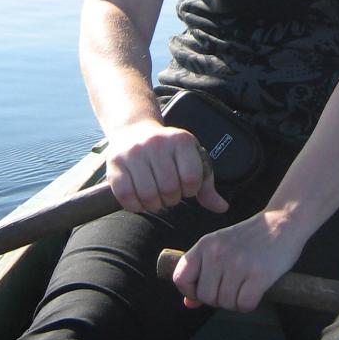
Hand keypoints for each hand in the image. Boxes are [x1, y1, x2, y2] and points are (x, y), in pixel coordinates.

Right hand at [106, 120, 228, 214]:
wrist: (134, 131)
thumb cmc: (169, 152)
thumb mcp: (191, 160)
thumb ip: (206, 185)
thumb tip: (222, 208)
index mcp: (181, 140)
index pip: (192, 178)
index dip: (190, 190)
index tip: (185, 187)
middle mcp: (157, 142)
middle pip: (169, 188)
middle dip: (171, 199)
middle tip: (169, 194)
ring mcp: (134, 152)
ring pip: (148, 195)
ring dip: (154, 205)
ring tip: (156, 198)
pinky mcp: (115, 163)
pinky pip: (126, 195)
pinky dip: (135, 205)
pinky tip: (140, 200)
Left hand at [172, 209, 304, 312]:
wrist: (284, 221)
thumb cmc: (251, 237)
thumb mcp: (221, 246)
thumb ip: (203, 273)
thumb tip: (189, 304)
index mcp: (205, 244)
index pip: (181, 278)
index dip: (191, 291)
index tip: (207, 289)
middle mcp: (218, 253)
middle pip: (206, 296)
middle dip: (219, 299)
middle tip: (233, 287)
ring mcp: (238, 263)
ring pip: (226, 303)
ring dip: (236, 302)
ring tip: (246, 286)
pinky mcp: (259, 274)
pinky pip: (244, 305)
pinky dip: (249, 304)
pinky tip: (256, 290)